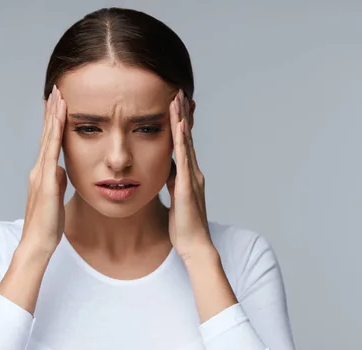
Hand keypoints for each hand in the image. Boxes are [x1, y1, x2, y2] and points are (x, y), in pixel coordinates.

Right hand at [20, 84, 67, 257]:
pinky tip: (59, 120)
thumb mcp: (56, 197)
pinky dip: (55, 134)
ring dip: (53, 116)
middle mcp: (39, 169)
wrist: (38, 242)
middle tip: (56, 89)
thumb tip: (62, 170)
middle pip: (46, 134)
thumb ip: (57, 181)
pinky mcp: (46, 181)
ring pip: (48, 138)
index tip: (58, 104)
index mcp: (43, 173)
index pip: (49, 142)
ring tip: (58, 96)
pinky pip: (52, 152)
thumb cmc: (48, 224)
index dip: (52, 122)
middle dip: (51, 111)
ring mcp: (41, 173)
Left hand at [166, 90, 213, 262]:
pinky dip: (181, 139)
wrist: (195, 246)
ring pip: (185, 142)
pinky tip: (178, 125)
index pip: (183, 144)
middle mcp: (193, 172)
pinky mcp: (187, 186)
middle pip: (186, 137)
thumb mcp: (175, 199)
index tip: (176, 105)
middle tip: (178, 91)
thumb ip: (173, 183)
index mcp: (188, 175)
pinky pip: (183, 158)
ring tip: (177, 99)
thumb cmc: (184, 227)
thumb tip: (166, 170)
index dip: (180, 124)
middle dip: (182, 114)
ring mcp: (192, 177)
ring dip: (181, 119)